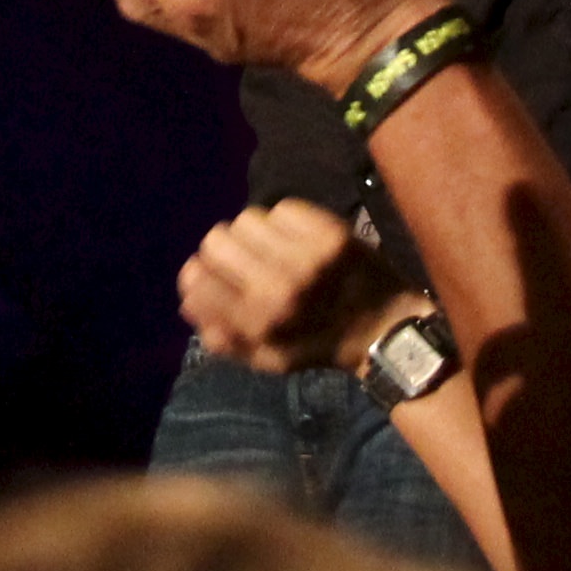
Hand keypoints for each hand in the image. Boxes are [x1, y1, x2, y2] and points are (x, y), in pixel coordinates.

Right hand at [175, 201, 413, 374]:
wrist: (384, 330)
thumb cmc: (320, 347)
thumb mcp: (269, 361)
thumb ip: (224, 338)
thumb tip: (186, 303)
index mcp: (259, 322)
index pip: (197, 279)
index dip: (198, 274)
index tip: (212, 276)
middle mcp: (278, 286)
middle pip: (216, 240)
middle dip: (224, 251)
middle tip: (244, 261)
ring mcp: (306, 256)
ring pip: (247, 220)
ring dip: (254, 234)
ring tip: (272, 249)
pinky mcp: (330, 233)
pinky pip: (283, 208)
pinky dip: (284, 222)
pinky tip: (297, 240)